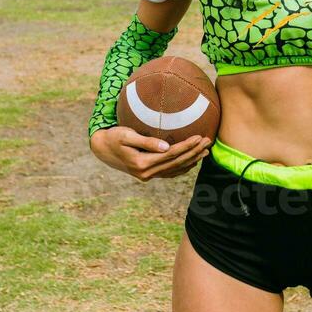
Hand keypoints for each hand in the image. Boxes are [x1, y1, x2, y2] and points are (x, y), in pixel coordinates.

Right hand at [89, 126, 210, 181]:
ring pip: (175, 169)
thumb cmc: (113, 137)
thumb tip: (166, 147)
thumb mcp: (126, 135)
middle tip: (208, 141)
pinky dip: (182, 167)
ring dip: (191, 160)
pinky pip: (169, 172)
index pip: (171, 155)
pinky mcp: (148, 174)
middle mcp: (146, 173)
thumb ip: (146, 141)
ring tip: (205, 151)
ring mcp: (147, 176)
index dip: (187, 146)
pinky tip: (192, 160)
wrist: (102, 149)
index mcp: (141, 163)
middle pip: (176, 163)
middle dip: (194, 153)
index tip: (200, 137)